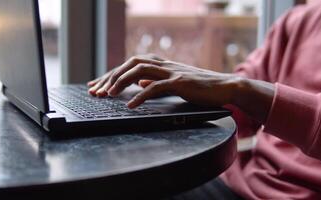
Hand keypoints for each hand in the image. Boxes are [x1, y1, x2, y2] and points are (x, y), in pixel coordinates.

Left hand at [88, 55, 274, 122]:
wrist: (224, 87)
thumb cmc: (199, 87)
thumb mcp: (173, 83)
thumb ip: (156, 81)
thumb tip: (139, 82)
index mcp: (161, 65)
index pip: (130, 65)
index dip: (111, 74)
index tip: (97, 85)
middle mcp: (164, 65)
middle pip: (130, 63)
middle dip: (111, 76)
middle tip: (96, 91)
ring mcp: (172, 72)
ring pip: (140, 70)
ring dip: (121, 82)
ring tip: (108, 95)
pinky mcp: (180, 83)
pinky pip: (156, 87)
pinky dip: (141, 96)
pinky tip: (130, 105)